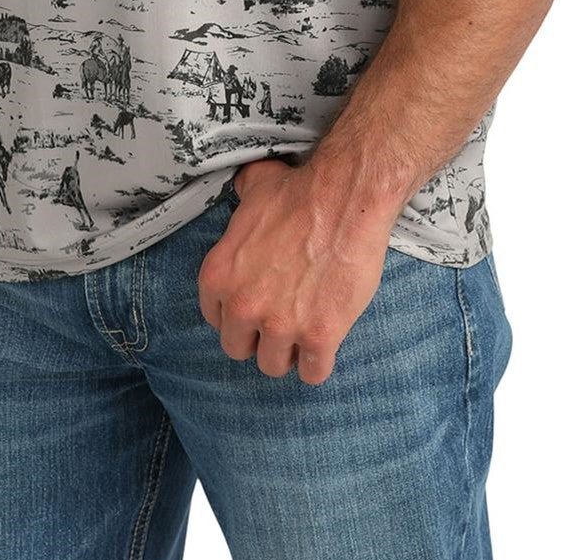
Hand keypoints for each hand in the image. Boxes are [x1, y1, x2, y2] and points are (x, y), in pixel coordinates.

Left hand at [197, 158, 397, 384]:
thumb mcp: (255, 186)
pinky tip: (326, 343)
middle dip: (258, 337)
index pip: (215, 318)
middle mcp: (242, 306)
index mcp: (219, 276)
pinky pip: (312, 373)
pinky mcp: (318, 336)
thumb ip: (241, 195)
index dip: (238, 314)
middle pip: (238, 348)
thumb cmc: (301, 191)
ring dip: (288, 352)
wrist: (345, 198)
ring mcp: (279, 325)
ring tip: (304, 330)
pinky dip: (318, 362)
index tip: (255, 308)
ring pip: (273, 365)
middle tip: (281, 319)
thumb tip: (242, 188)